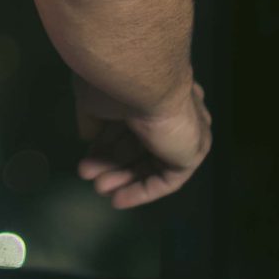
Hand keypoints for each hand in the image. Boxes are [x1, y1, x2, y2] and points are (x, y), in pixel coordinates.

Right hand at [74, 75, 210, 207]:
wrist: (138, 79)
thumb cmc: (113, 80)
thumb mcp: (93, 97)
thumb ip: (92, 119)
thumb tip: (88, 137)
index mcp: (153, 89)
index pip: (130, 121)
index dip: (107, 140)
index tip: (87, 152)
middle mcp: (172, 109)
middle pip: (139, 144)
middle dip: (111, 162)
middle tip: (88, 173)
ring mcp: (184, 131)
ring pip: (150, 162)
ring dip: (122, 177)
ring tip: (98, 187)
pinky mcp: (191, 152)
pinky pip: (166, 178)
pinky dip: (142, 190)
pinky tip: (118, 199)